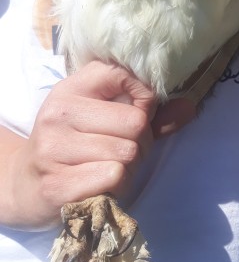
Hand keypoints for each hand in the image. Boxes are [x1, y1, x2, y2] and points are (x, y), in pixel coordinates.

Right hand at [0, 62, 191, 228]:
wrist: (25, 186)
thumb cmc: (75, 147)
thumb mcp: (102, 119)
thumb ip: (149, 114)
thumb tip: (191, 106)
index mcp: (71, 89)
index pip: (123, 75)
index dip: (143, 98)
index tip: (136, 112)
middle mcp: (58, 114)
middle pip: (135, 123)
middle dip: (141, 143)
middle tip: (124, 152)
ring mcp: (53, 149)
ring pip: (127, 153)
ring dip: (130, 168)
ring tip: (110, 168)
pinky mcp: (57, 184)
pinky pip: (114, 177)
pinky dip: (117, 186)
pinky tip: (100, 185)